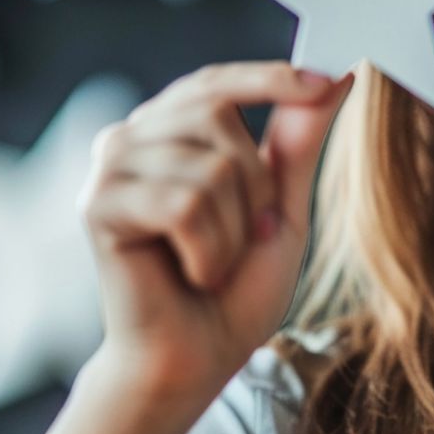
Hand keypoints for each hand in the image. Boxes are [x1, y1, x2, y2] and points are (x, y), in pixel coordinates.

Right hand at [78, 60, 354, 406]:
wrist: (197, 359)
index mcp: (169, 133)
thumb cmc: (235, 288)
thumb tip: (337, 74)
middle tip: (245, 233)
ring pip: (207, 167)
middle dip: (254, 182)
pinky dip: (209, 250)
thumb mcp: (281, 205)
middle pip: (216, 113)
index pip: (215, 82)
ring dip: (233, 228)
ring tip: (212, 261)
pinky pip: (184, 205)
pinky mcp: (97, 206)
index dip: (269, 78)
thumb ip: (298, 140)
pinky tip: (193, 273)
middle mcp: (130, 140)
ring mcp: (109, 170)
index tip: (326, 81)